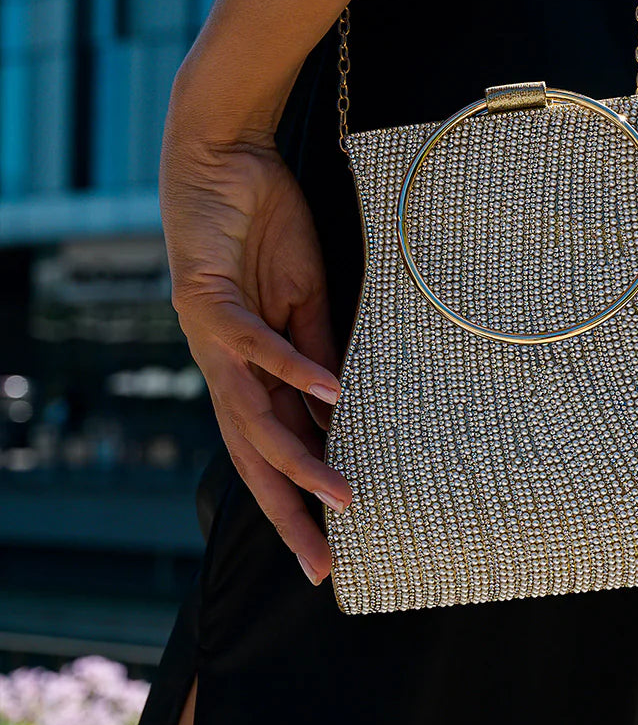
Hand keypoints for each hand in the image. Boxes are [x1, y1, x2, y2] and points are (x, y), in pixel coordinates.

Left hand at [160, 65, 352, 587]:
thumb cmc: (263, 231)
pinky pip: (254, 346)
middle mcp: (224, 367)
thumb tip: (341, 409)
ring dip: (296, 458)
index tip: (327, 550)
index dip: (295, 502)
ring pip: (251, 417)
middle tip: (321, 564)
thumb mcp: (305, 301)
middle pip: (253, 455)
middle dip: (286, 512)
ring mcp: (213, 339)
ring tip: (341, 495)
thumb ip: (319, 354)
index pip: (272, 449)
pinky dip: (292, 371)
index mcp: (249, 371)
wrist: (223, 160)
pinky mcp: (209, 299)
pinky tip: (332, 395)